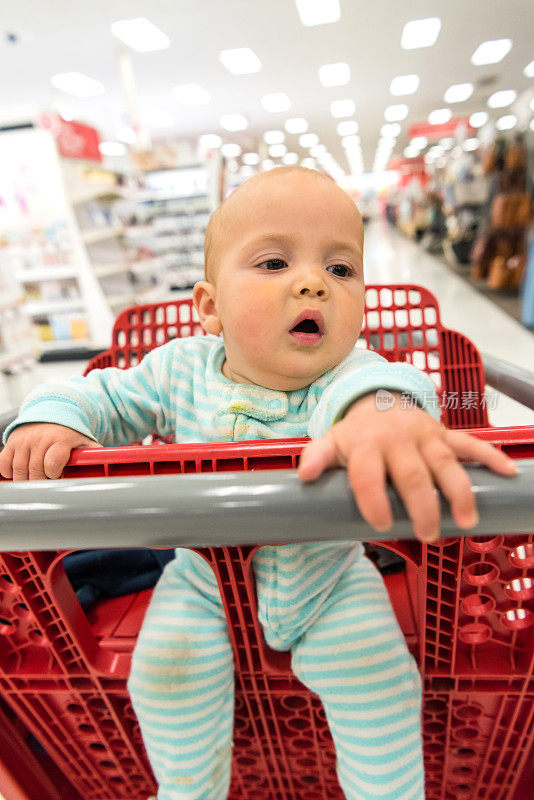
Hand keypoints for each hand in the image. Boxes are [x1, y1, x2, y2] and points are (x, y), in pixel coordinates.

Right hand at [0, 423, 101, 480]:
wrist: (52, 412)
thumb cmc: (69, 433)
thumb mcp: (83, 441)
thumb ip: (92, 454)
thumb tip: (106, 466)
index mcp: (59, 440)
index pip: (52, 462)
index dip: (54, 473)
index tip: (57, 476)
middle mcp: (39, 439)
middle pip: (35, 471)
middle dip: (40, 481)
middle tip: (46, 483)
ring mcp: (24, 441)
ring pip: (19, 470)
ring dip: (26, 481)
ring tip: (35, 481)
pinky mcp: (12, 442)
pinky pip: (4, 463)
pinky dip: (9, 472)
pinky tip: (20, 473)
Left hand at [298, 392, 516, 542]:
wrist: (379, 398)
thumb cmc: (356, 433)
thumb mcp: (332, 441)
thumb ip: (317, 457)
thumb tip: (303, 477)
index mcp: (366, 444)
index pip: (368, 473)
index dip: (373, 499)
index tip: (380, 525)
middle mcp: (397, 439)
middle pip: (412, 475)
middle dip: (422, 505)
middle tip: (429, 534)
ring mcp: (425, 436)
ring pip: (446, 463)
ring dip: (459, 491)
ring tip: (468, 520)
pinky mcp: (445, 434)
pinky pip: (471, 445)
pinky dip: (490, 458)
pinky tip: (509, 474)